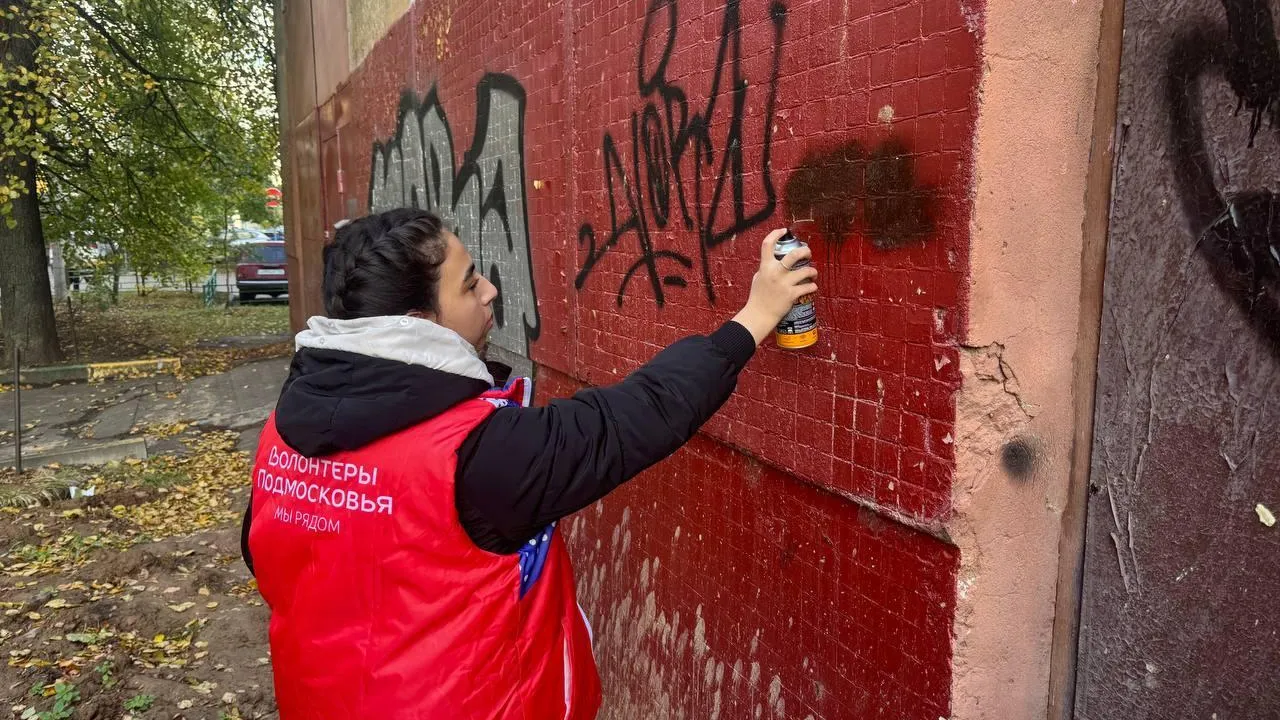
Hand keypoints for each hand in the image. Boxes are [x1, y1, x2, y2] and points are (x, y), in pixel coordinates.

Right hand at [731, 228, 819, 344]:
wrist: (759, 314)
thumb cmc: (758, 297)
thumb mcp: (758, 278)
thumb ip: (766, 268)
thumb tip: (775, 261)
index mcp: (765, 267)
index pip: (767, 244)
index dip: (776, 234)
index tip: (784, 231)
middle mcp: (775, 272)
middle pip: (794, 255)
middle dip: (805, 251)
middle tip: (808, 253)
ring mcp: (784, 283)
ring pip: (806, 271)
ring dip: (813, 271)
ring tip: (813, 273)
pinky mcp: (791, 294)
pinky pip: (808, 287)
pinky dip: (812, 286)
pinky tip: (812, 287)